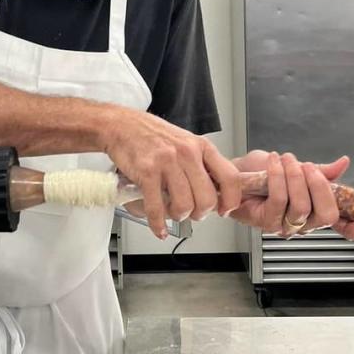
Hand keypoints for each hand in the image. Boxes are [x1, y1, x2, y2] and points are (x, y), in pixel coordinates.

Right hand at [100, 108, 242, 239]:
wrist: (122, 125)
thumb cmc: (153, 136)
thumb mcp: (186, 142)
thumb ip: (202, 165)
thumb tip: (216, 192)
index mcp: (201, 146)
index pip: (230, 178)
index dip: (231, 200)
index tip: (224, 210)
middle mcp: (187, 153)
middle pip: (207, 198)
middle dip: (200, 213)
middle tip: (192, 213)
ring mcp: (167, 162)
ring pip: (184, 205)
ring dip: (179, 216)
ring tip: (173, 212)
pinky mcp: (147, 171)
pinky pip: (157, 208)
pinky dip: (158, 224)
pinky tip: (159, 227)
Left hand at [228, 151, 353, 242]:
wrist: (232, 172)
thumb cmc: (262, 172)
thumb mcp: (296, 168)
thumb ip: (321, 171)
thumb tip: (344, 163)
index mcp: (315, 210)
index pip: (343, 225)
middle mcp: (303, 223)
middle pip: (326, 216)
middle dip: (319, 186)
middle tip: (307, 166)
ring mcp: (284, 225)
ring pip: (301, 207)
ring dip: (294, 177)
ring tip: (284, 159)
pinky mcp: (265, 222)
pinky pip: (278, 202)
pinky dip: (277, 178)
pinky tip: (273, 163)